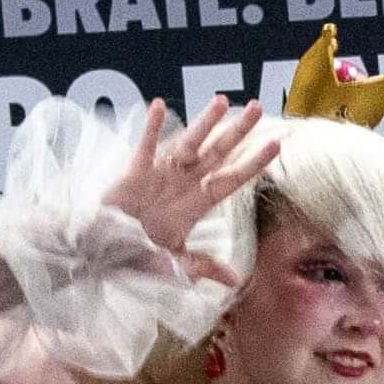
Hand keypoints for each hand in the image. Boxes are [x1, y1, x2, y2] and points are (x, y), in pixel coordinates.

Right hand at [109, 98, 283, 275]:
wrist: (107, 248)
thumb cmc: (141, 251)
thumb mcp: (176, 262)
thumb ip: (204, 266)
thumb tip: (235, 281)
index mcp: (196, 203)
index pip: (231, 179)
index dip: (252, 163)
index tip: (276, 146)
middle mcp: (184, 183)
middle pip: (216, 153)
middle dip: (237, 132)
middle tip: (257, 107)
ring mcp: (161, 174)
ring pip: (187, 144)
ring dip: (203, 123)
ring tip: (221, 101)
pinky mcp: (135, 172)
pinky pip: (145, 146)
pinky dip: (151, 128)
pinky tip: (159, 106)